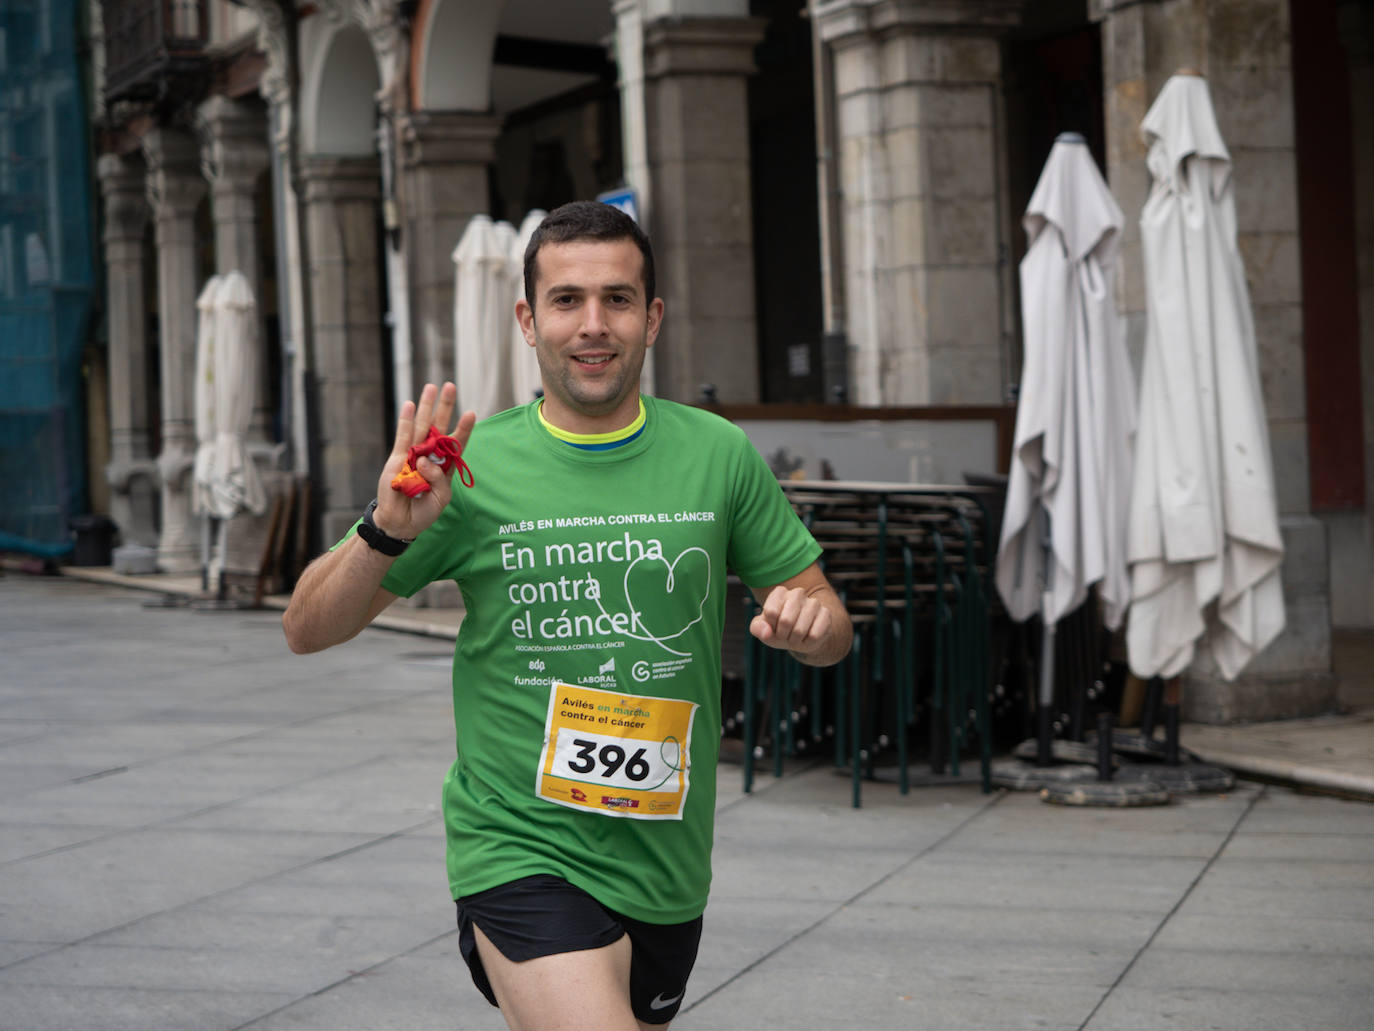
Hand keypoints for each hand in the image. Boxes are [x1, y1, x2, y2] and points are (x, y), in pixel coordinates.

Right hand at [373, 382, 475, 540]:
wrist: (401, 522)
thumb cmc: (424, 510)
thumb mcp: (442, 497)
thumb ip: (439, 478)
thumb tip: (425, 459)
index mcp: (445, 465)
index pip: (456, 443)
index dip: (464, 429)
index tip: (471, 413)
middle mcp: (430, 456)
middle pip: (439, 427)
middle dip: (445, 407)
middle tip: (450, 385)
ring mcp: (413, 455)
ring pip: (421, 426)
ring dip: (426, 406)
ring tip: (432, 387)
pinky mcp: (397, 458)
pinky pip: (402, 437)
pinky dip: (405, 421)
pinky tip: (409, 404)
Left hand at [749, 585, 835, 658]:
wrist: (802, 637)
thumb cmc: (779, 630)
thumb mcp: (763, 630)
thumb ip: (757, 628)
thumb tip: (766, 632)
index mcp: (780, 592)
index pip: (771, 611)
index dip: (770, 627)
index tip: (773, 627)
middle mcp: (797, 593)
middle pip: (785, 621)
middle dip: (783, 635)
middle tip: (785, 636)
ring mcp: (814, 602)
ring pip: (800, 630)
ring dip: (795, 641)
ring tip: (795, 637)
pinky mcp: (826, 614)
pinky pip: (814, 635)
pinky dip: (808, 643)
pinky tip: (807, 637)